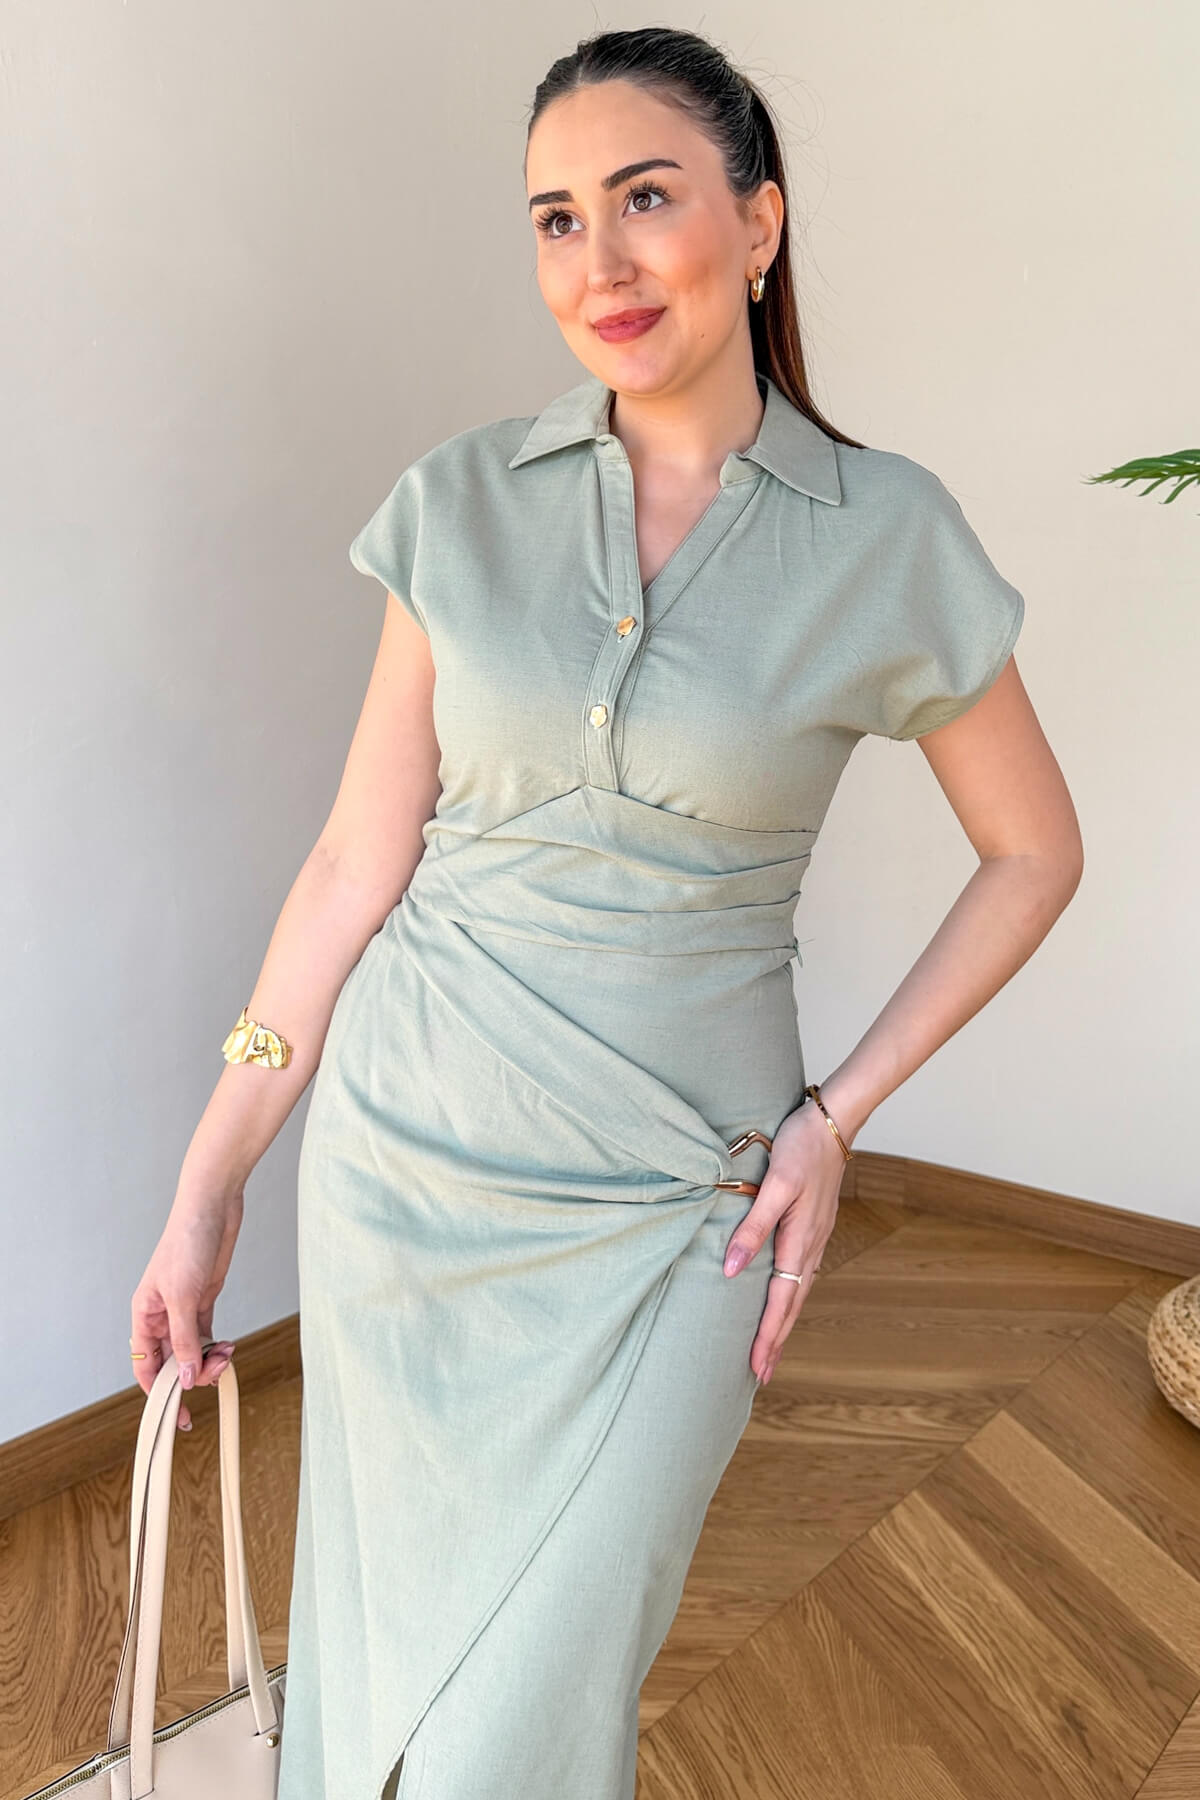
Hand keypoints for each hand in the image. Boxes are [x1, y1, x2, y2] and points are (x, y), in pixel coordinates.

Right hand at [130, 1188, 243, 1429]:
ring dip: (210, 1360)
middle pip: (171, 1362)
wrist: (212, 1207)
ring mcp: (183, 1309)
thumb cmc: (187, 1242)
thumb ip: (184, 1340)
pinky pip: (207, 1335)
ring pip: (192, 1350)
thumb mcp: (184, 1296)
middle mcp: (160, 1316)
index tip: (178, 1416)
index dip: (160, 1394)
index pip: (145, 1366)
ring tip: (228, 1354)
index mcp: (144, 1314)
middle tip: (218, 1373)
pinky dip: (217, 1346)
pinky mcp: (204, 1300)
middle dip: (193, 1375)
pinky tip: (229, 1347)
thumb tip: (186, 1379)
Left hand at [722, 1096, 846, 1383]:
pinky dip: (791, 1297)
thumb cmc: (800, 1148)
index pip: (780, 1301)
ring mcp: (815, 1238)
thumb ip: (753, 1227)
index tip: (756, 1366)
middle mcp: (810, 1246)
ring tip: (771, 1348)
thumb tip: (730, 1269)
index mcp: (799, 1240)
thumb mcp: (774, 1184)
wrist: (832, 1124)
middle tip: (761, 1374)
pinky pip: (801, 1274)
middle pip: (792, 1305)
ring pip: (798, 1291)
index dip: (767, 1335)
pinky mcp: (814, 1227)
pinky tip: (784, 1300)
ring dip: (785, 1322)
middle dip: (777, 1341)